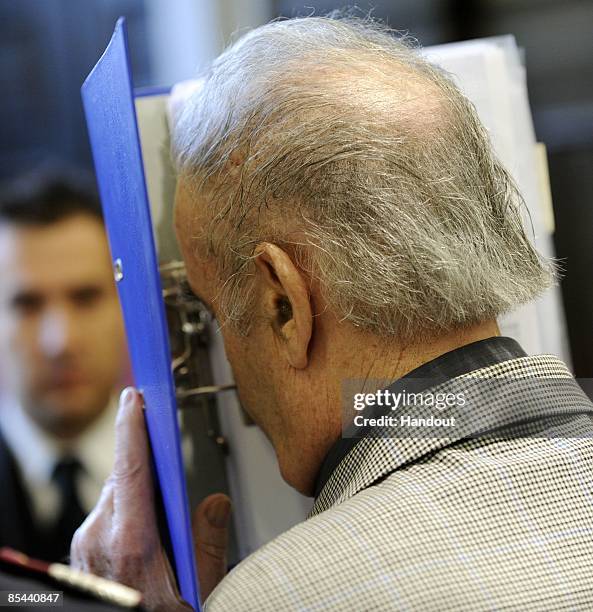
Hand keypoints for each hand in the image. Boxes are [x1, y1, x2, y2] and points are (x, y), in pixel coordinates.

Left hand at [70, 387, 231, 610]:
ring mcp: (85, 546)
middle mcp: (100, 538)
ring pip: (114, 495)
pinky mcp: (81, 553)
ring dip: (137, 487)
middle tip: (161, 438)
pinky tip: (145, 520)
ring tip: (162, 499)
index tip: (135, 398)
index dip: (132, 427)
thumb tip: (216, 504)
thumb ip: (209, 544)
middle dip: (144, 458)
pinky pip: (106, 513)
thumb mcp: (199, 588)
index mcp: (131, 542)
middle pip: (124, 477)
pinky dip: (126, 506)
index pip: (131, 467)